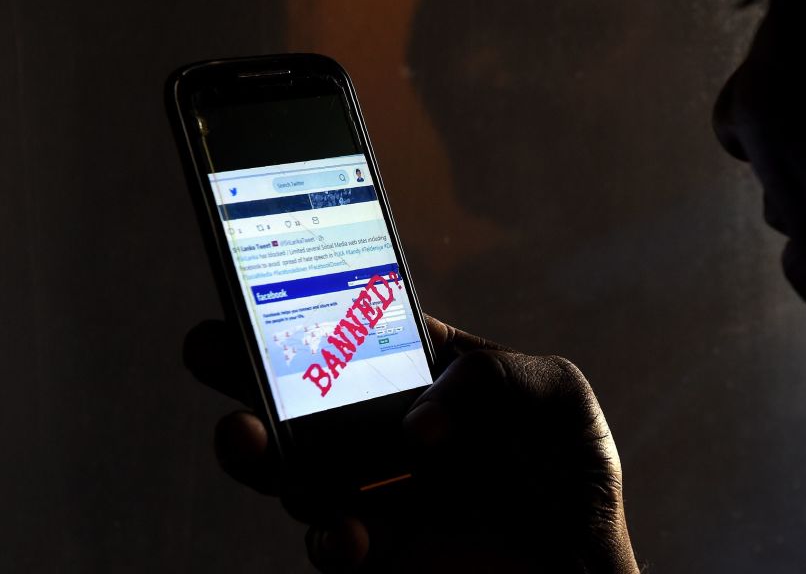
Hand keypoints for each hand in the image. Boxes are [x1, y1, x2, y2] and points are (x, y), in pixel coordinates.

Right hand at [185, 316, 638, 572]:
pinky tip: (345, 532)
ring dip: (259, 454)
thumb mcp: (558, 398)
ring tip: (242, 436)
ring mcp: (379, 496)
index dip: (311, 305)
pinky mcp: (381, 558)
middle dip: (249, 370)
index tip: (263, 280)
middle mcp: (391, 435)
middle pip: (305, 397)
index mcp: (430, 381)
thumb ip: (494, 376)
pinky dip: (327, 539)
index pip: (360, 332)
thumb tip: (415, 419)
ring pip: (296, 471)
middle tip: (208, 346)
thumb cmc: (576, 477)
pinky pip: (332, 547)